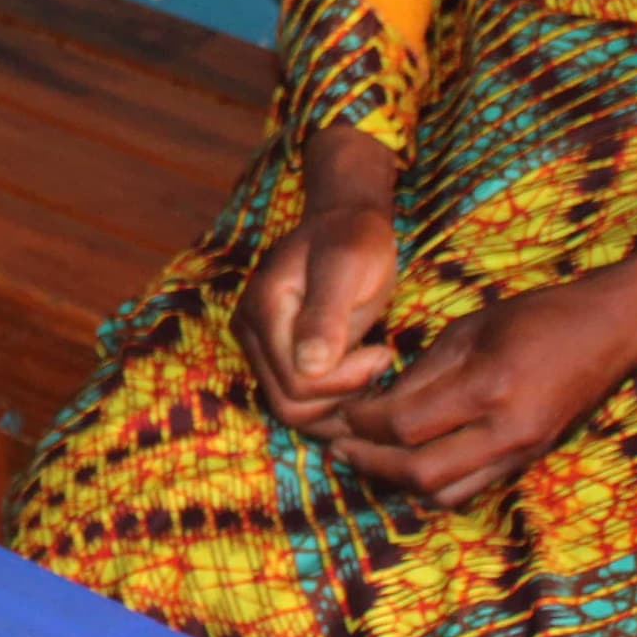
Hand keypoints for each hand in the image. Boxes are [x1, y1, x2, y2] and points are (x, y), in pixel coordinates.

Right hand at [232, 124, 401, 435]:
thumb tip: (308, 366)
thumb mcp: (346, 266)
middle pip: (290, 406)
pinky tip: (362, 376)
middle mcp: (251, 334)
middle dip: (342, 397)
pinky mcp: (276, 357)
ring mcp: (260, 348)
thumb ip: (326, 315)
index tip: (385, 352)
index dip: (345, 381)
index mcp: (264, 310)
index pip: (297, 383)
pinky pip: (300, 402)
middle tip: (380, 362)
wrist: (345, 224)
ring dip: (339, 404)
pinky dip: (335, 401)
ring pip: (293, 411)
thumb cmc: (352, 239)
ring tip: (372, 369)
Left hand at [328, 238, 636, 506]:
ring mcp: (521, 452)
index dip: (364, 423)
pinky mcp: (528, 461)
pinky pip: (471, 489)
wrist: (608, 331)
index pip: (406, 424)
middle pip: (420, 473)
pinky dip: (434, 484)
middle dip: (372, 463)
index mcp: (488, 387)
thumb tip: (377, 402)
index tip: (343, 411)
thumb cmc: (536, 317)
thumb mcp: (470, 327)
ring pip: (445, 494)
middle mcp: (506, 430)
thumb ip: (424, 371)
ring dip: (400, 483)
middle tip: (341, 446)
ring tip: (370, 458)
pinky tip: (411, 461)